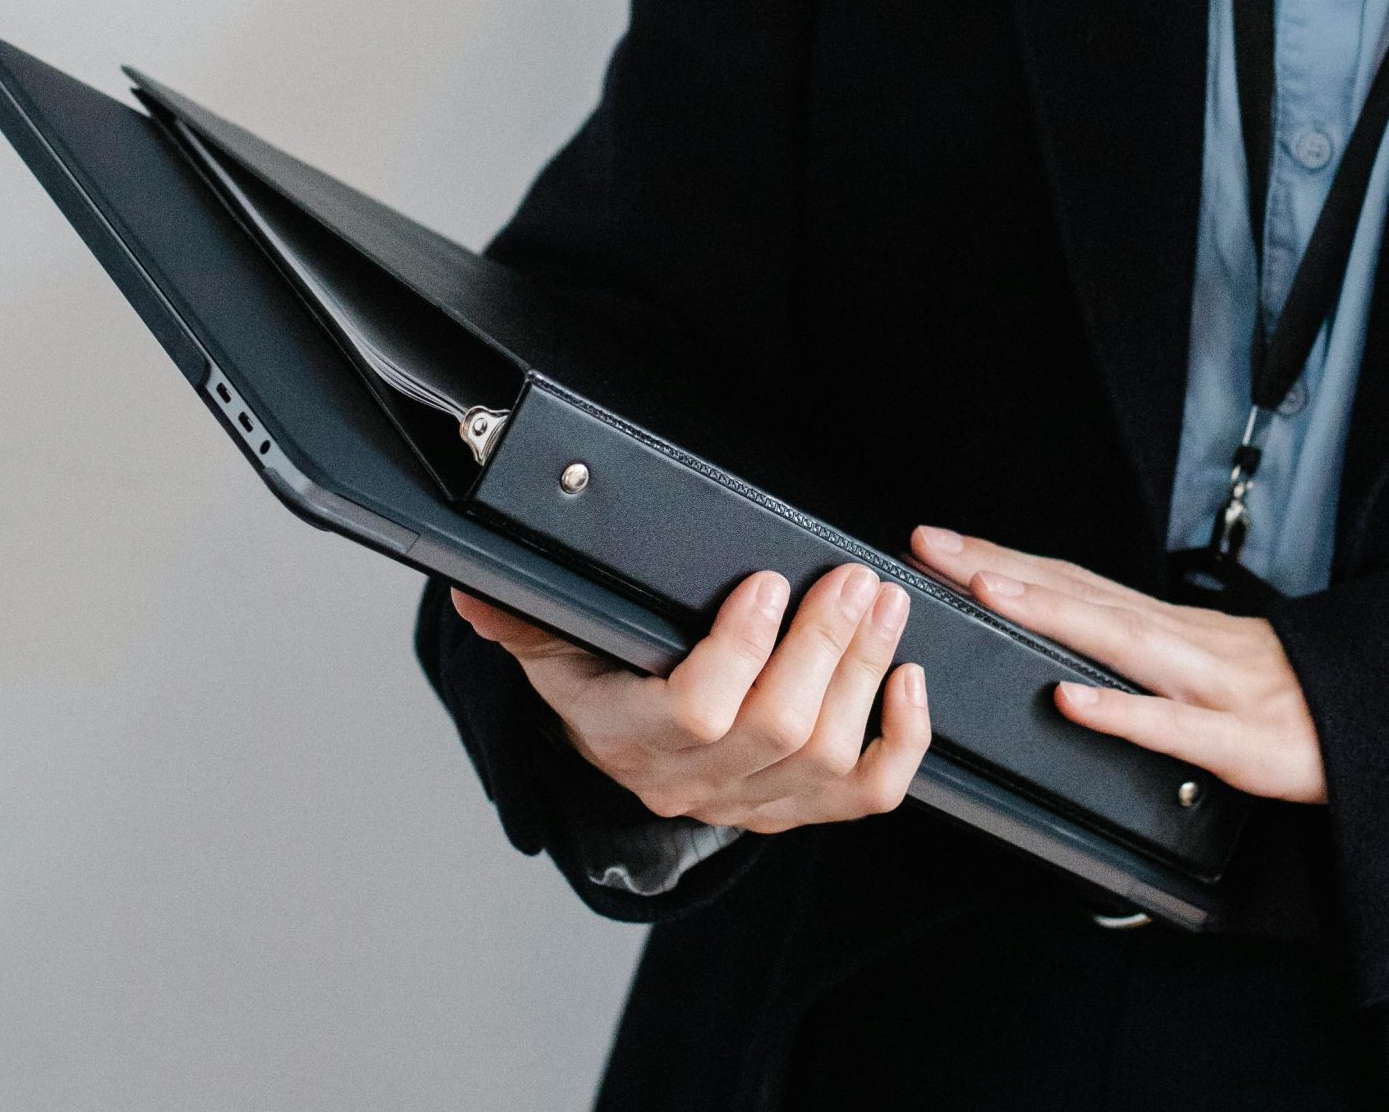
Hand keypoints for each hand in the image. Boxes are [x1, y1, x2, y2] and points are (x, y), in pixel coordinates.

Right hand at [449, 565, 929, 832]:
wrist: (629, 760)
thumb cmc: (602, 688)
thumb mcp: (555, 652)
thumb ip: (524, 619)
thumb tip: (476, 588)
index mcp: (629, 737)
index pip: (694, 711)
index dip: (740, 650)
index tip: (766, 582)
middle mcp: (694, 783)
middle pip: (777, 727)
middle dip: (824, 644)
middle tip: (852, 578)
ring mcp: (755, 803)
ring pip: (828, 752)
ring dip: (865, 671)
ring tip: (884, 603)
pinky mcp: (804, 809)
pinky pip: (869, 794)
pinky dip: (903, 741)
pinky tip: (911, 680)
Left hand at [909, 526, 1326, 803]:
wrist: (1384, 721)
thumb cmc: (1294, 697)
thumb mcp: (1211, 664)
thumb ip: (1147, 654)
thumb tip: (1078, 646)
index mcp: (1171, 629)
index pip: (1074, 583)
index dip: (1006, 561)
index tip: (944, 542)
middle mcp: (1183, 643)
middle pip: (1080, 595)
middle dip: (1002, 567)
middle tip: (931, 545)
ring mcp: (1209, 687)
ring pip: (1118, 642)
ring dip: (1049, 613)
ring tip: (985, 590)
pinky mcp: (1237, 742)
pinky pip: (1171, 727)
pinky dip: (1120, 712)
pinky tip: (1071, 701)